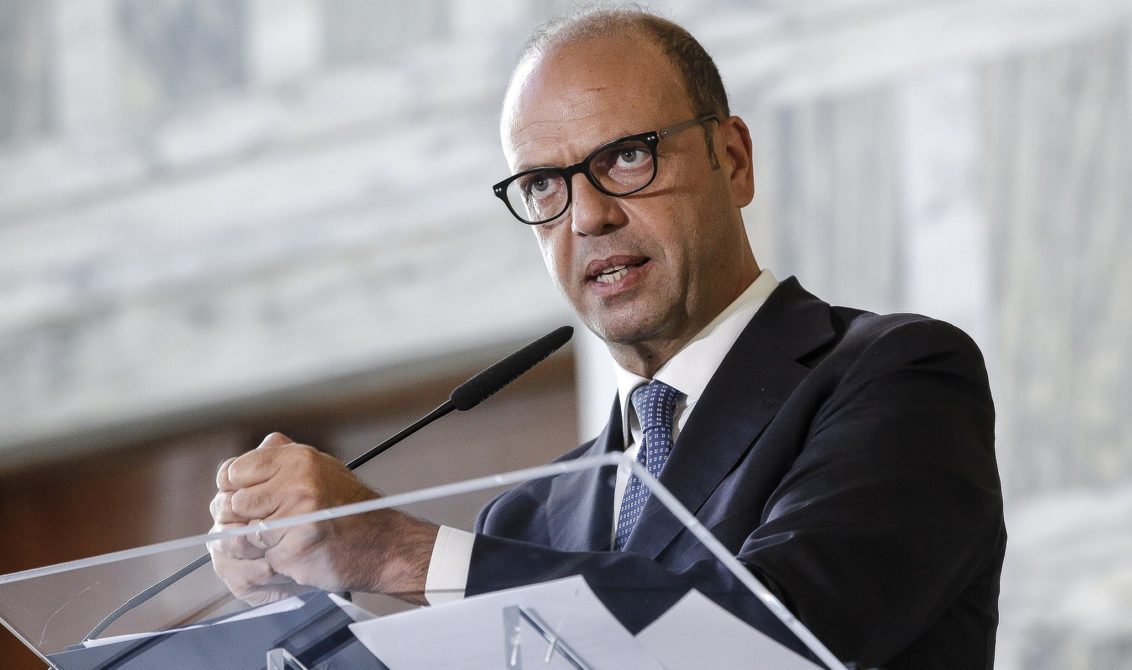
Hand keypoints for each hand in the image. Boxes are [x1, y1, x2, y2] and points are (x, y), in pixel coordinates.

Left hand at [207, 433, 438, 604]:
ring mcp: (297, 517)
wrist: (383, 545)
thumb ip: (280, 459)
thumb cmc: (350, 510)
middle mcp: (297, 483)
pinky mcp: (296, 549)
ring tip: (284, 538)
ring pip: (241, 534)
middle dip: (242, 518)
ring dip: (256, 542)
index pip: (233, 471)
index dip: (234, 488)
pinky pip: (260, 558)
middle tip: (264, 523)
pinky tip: (296, 552)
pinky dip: (273, 560)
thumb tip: (240, 461)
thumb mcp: (320, 469)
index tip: (246, 498)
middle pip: (231, 503)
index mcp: (299, 459)